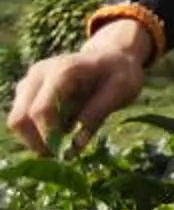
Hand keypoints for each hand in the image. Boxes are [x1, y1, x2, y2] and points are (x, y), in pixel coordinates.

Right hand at [10, 23, 150, 155]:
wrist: (112, 56)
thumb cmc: (120, 72)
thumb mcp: (121, 90)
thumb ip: (97, 115)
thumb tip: (74, 147)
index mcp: (61, 71)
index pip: (41, 111)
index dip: (49, 136)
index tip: (66, 152)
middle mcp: (37, 75)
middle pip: (19, 119)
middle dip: (37, 142)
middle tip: (62, 153)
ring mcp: (28, 83)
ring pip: (17, 122)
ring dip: (36, 138)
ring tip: (67, 138)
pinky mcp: (26, 93)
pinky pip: (22, 120)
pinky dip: (37, 132)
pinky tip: (62, 128)